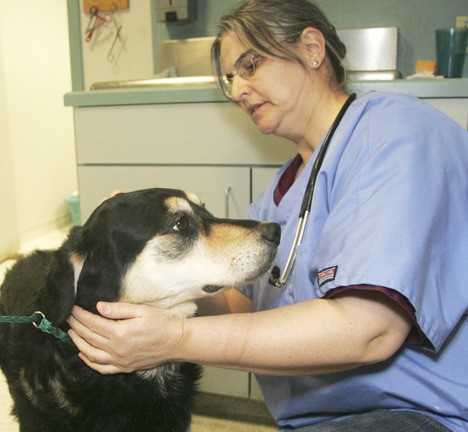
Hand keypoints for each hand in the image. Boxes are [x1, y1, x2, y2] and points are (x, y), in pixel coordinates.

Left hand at [67, 302, 183, 374]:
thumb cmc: (160, 323)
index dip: (81, 315)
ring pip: (91, 354)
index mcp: (120, 333)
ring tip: (71, 333)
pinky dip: (89, 362)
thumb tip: (99, 307)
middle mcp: (116, 349)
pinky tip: (83, 354)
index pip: (93, 323)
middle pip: (89, 337)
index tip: (73, 308)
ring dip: (78, 343)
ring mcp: (119, 361)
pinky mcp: (124, 367)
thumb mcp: (142, 310)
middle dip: (77, 326)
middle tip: (69, 317)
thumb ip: (119, 309)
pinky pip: (101, 368)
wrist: (175, 342)